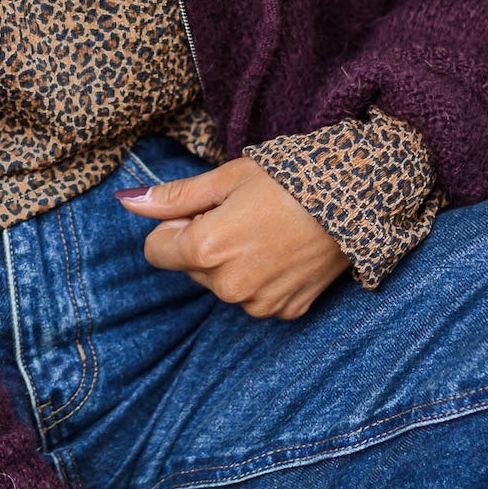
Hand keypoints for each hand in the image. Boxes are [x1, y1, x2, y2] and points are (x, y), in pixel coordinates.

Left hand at [117, 158, 347, 319]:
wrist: (359, 198)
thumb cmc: (292, 178)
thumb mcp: (228, 177)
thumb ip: (175, 197)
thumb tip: (128, 202)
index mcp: (207, 249)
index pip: (156, 250)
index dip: (177, 225)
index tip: (208, 208)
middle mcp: (229, 286)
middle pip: (191, 267)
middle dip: (206, 243)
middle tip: (246, 214)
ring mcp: (259, 304)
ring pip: (223, 284)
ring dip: (235, 262)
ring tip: (271, 230)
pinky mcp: (286, 311)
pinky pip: (256, 296)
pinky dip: (264, 277)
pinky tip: (286, 251)